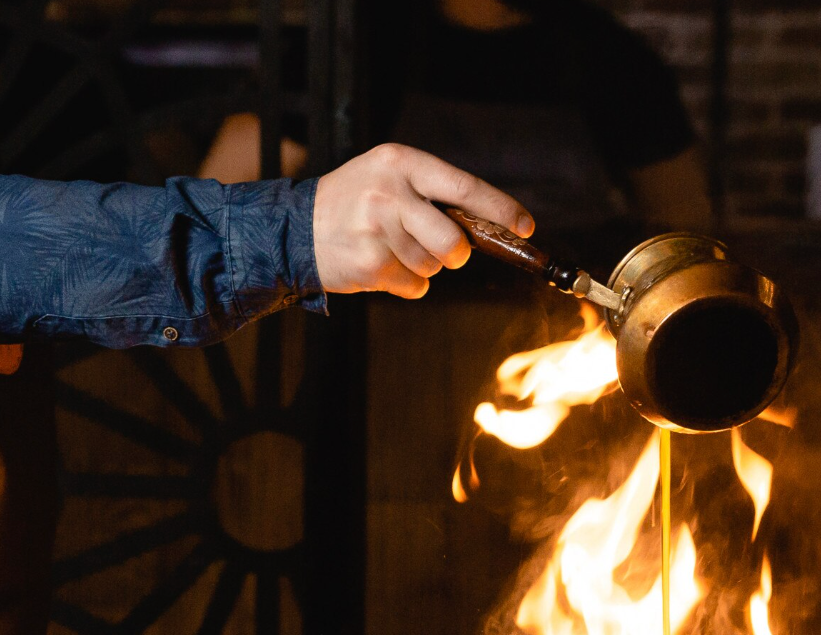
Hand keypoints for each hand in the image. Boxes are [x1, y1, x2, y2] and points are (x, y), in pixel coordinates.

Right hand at [312, 143, 533, 298]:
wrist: (295, 229)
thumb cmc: (352, 203)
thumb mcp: (387, 177)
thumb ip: (431, 194)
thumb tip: (486, 227)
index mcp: (401, 162)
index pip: (465, 188)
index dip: (501, 210)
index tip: (525, 228)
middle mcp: (390, 193)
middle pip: (454, 240)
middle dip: (456, 253)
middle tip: (446, 252)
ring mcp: (378, 230)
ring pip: (433, 266)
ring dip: (422, 266)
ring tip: (391, 250)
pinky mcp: (369, 265)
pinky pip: (414, 285)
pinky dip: (405, 283)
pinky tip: (380, 266)